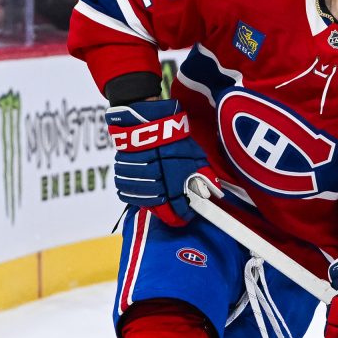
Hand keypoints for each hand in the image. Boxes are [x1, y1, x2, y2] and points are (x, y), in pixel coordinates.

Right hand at [105, 98, 206, 225]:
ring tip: (157, 196)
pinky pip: (126, 191)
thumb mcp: (194, 155)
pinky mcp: (122, 172)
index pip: (178, 210)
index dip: (182, 217)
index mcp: (174, 181)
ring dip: (150, 201)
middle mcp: (155, 182)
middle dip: (167, 209)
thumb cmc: (173, 137)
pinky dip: (134, 193)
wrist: (147, 120)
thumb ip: (203, 174)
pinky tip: (141, 189)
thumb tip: (215, 190)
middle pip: (160, 207)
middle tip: (172, 206)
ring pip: (142, 200)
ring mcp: (138, 179)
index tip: (185, 217)